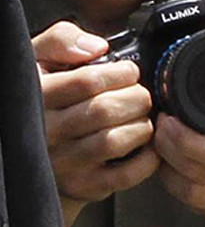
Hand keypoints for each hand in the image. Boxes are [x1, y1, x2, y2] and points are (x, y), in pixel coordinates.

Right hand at [33, 21, 158, 226]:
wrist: (34, 153)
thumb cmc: (45, 100)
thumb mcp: (40, 60)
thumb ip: (62, 40)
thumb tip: (97, 47)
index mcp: (36, 96)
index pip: (86, 81)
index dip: (120, 73)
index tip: (129, 72)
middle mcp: (46, 132)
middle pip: (104, 110)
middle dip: (136, 97)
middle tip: (140, 95)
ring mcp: (64, 163)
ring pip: (115, 140)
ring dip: (141, 125)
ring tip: (140, 117)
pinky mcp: (85, 186)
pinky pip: (126, 174)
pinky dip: (148, 157)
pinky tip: (146, 144)